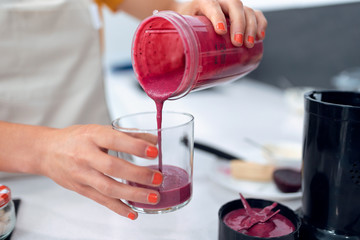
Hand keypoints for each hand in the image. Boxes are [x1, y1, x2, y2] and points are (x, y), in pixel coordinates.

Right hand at [40, 124, 161, 219]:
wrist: (47, 151)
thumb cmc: (76, 139)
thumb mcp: (99, 130)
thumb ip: (127, 135)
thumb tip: (153, 141)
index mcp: (92, 136)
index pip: (115, 140)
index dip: (135, 146)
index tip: (154, 151)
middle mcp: (85, 155)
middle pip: (112, 167)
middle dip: (138, 174)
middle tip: (157, 178)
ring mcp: (82, 174)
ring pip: (108, 187)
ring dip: (132, 194)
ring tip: (152, 197)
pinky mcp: (81, 189)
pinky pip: (101, 200)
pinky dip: (118, 208)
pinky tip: (133, 212)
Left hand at [176, 0, 266, 47]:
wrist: (192, 19)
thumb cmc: (185, 28)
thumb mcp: (181, 31)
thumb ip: (181, 40)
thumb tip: (175, 60)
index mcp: (201, 1)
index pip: (211, 4)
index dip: (217, 16)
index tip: (221, 31)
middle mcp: (219, 0)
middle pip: (234, 5)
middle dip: (238, 24)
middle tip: (238, 43)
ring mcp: (232, 7)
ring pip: (247, 10)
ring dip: (251, 27)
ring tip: (249, 44)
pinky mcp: (242, 14)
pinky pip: (256, 14)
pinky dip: (261, 24)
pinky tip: (261, 36)